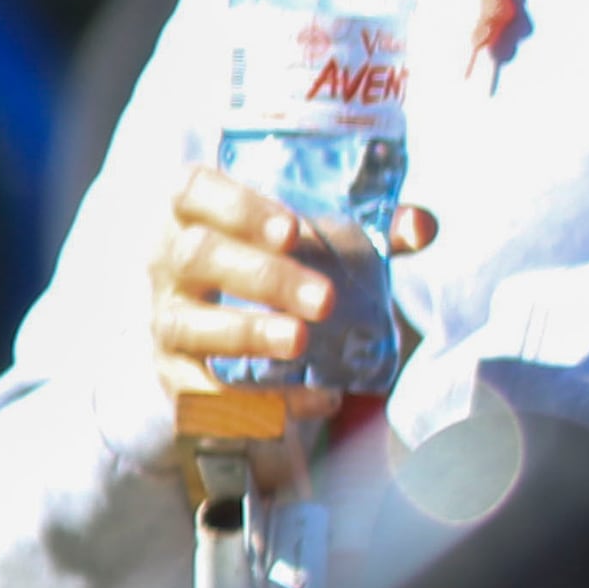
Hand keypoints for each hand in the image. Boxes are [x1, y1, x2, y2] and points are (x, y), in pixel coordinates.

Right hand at [145, 170, 438, 472]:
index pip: (195, 190)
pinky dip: (254, 397)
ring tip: (301, 341)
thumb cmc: (279, 266)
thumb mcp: (320, 242)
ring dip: (248, 332)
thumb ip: (371, 231)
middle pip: (199, 256)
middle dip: (265, 276)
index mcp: (196, 211)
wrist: (229, 337)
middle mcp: (168, 261)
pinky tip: (306, 397)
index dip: (238, 206)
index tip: (292, 228)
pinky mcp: (173, 374)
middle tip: (325, 299)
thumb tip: (422, 227)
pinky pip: (202, 389)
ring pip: (190, 322)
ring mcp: (166, 318)